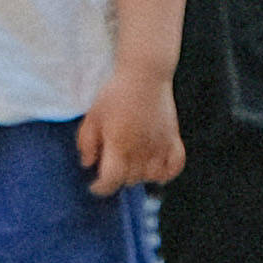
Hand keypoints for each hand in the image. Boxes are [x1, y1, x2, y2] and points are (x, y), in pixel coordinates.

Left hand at [76, 56, 186, 196]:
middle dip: (118, 176)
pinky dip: (166, 173)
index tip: (95, 186)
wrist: (144, 75)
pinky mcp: (173, 138)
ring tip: (130, 163)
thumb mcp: (92, 116)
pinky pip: (175, 166)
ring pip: (151, 176)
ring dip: (139, 175)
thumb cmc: (114, 94)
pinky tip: (155, 169)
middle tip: (111, 163)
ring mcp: (160, 145)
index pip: (112, 180)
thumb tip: (88, 164)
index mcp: (119, 144)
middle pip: (130, 179)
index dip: (101, 187)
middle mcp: (141, 149)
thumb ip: (87, 142)